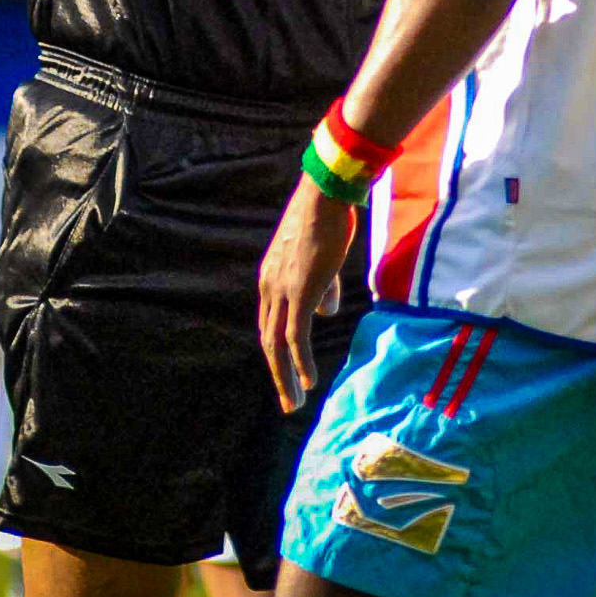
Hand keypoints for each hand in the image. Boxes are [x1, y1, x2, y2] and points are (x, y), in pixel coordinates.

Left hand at [258, 174, 356, 413]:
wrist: (324, 195)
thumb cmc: (327, 219)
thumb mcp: (320, 259)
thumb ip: (322, 287)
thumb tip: (326, 311)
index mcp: (271, 278)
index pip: (270, 323)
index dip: (279, 352)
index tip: (290, 373)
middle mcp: (270, 287)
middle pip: (268, 340)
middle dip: (279, 373)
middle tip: (290, 401)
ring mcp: (282, 290)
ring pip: (278, 345)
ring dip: (287, 376)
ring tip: (296, 401)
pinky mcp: (300, 292)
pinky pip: (297, 336)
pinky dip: (301, 363)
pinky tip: (309, 382)